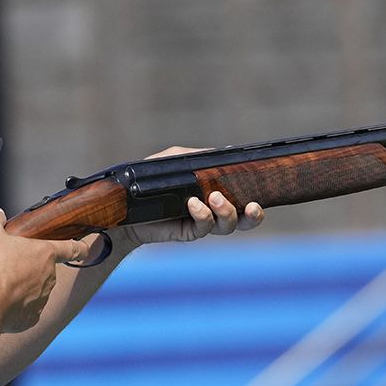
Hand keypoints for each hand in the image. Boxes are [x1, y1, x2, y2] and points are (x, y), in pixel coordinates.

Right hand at [0, 208, 91, 331]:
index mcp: (45, 253)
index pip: (72, 248)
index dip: (80, 247)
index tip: (84, 249)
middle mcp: (50, 276)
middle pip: (45, 270)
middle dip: (31, 268)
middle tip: (9, 266)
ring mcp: (43, 298)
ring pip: (36, 290)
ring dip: (23, 288)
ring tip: (1, 286)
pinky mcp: (33, 317)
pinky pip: (26, 310)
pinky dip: (16, 307)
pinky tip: (1, 303)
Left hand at [114, 146, 265, 249]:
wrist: (126, 204)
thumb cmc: (152, 179)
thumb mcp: (175, 160)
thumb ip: (197, 157)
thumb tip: (223, 153)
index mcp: (217, 192)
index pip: (244, 197)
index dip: (256, 197)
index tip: (259, 191)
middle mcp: (214, 210)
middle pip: (245, 220)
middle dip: (254, 215)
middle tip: (252, 205)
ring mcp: (202, 222)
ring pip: (227, 226)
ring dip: (227, 212)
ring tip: (215, 197)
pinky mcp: (188, 232)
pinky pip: (203, 227)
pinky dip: (202, 214)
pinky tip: (194, 204)